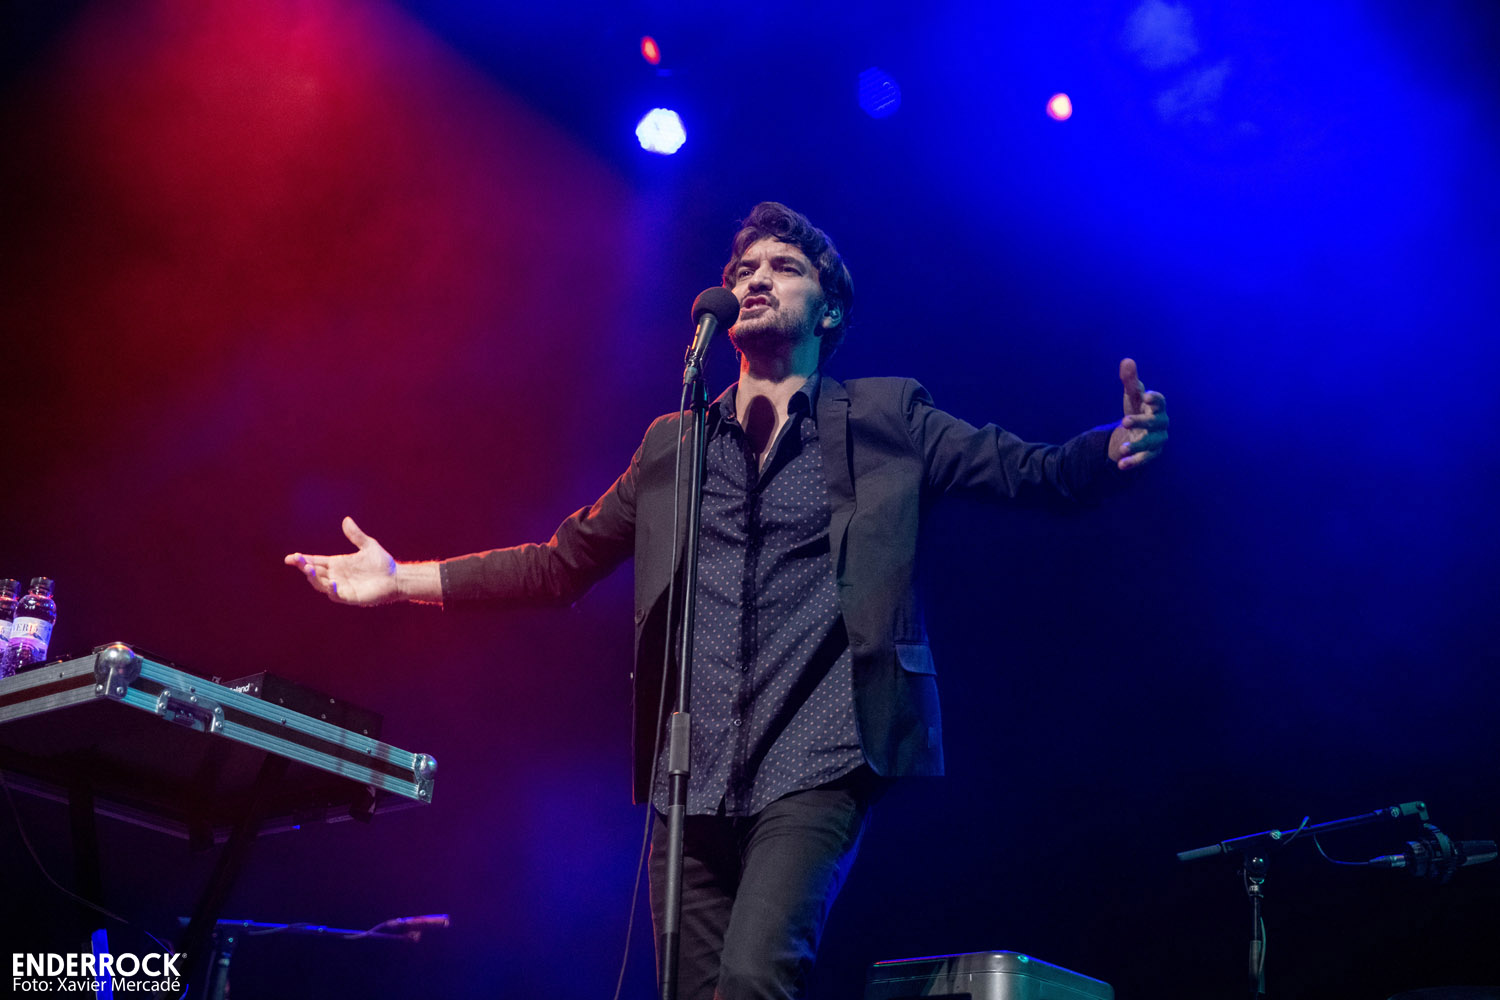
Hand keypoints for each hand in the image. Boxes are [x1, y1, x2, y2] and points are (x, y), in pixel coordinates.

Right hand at [284, 516, 399, 605]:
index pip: (315, 561)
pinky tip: (332, 583)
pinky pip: (337, 595)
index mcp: (336, 563)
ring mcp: (342, 587)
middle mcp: (336, 575)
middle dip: (303, 566)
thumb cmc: (382, 563)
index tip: (290, 557)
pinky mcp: (350, 597)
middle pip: (313, 572)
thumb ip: (356, 535)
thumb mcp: (368, 545)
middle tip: (296, 559)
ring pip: (321, 584)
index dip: (302, 560)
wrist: (396, 578)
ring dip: (313, 577)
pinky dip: (333, 590)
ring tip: (308, 568)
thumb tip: (346, 519)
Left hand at [1108, 358, 1167, 469]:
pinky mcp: (1152, 454)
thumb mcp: (1132, 395)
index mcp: (1157, 406)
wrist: (1138, 431)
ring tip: (1121, 449)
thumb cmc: (1137, 408)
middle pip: (1154, 423)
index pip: (1160, 401)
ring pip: (1150, 444)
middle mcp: (1160, 423)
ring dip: (1136, 446)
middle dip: (1141, 422)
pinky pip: (1145, 459)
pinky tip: (1121, 464)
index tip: (1146, 395)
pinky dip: (1133, 462)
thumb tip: (1126, 361)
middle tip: (1124, 421)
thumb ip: (1130, 380)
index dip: (1154, 398)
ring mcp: (1158, 440)